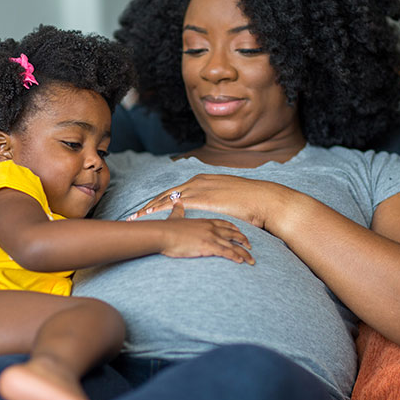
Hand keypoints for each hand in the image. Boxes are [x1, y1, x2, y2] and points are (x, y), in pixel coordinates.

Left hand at [128, 174, 288, 229]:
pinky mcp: (202, 199)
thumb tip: (212, 209)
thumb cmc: (250, 202)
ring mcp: (199, 189)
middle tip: (135, 215)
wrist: (264, 200)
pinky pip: (175, 206)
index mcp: (203, 180)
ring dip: (150, 209)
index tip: (149, 209)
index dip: (161, 201)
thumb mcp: (228, 197)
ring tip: (136, 218)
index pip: (176, 192)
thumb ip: (216, 201)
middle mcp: (197, 182)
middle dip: (150, 205)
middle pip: (167, 194)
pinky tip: (151, 218)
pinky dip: (161, 211)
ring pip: (166, 199)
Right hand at [158, 200, 254, 263]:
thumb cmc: (167, 228)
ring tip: (251, 260)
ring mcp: (211, 236)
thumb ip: (178, 210)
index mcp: (205, 221)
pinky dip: (235, 257)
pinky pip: (226, 252)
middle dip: (243, 240)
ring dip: (244, 253)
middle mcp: (211, 228)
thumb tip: (177, 203)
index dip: (234, 228)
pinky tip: (241, 261)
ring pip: (233, 245)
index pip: (224, 223)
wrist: (162, 234)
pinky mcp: (208, 246)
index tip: (240, 232)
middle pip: (233, 233)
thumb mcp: (175, 217)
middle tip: (251, 246)